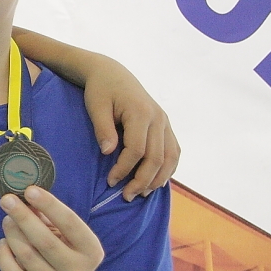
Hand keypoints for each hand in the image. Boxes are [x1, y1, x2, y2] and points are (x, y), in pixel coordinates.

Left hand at [0, 186, 104, 270]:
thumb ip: (47, 216)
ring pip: (26, 255)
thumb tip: (23, 196)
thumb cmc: (62, 249)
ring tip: (7, 220)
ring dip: (12, 232)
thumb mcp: (64, 233)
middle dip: (23, 217)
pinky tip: (4, 243)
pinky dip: (3, 254)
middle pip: (44, 240)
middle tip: (7, 200)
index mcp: (90, 251)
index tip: (30, 189)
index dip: (49, 205)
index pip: (70, 223)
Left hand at [82, 62, 179, 199]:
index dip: (125, 168)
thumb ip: (103, 129)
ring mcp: (165, 122)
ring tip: (142, 193)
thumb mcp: (96, 106)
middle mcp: (159, 118)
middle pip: (157, 157)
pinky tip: (156, 181)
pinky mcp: (165, 125)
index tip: (110, 181)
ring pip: (170, 157)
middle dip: (142, 180)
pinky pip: (173, 151)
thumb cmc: (100, 90)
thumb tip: (109, 152)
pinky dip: (168, 168)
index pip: (138, 150)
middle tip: (126, 196)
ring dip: (158, 178)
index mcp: (142, 113)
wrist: (112, 74)